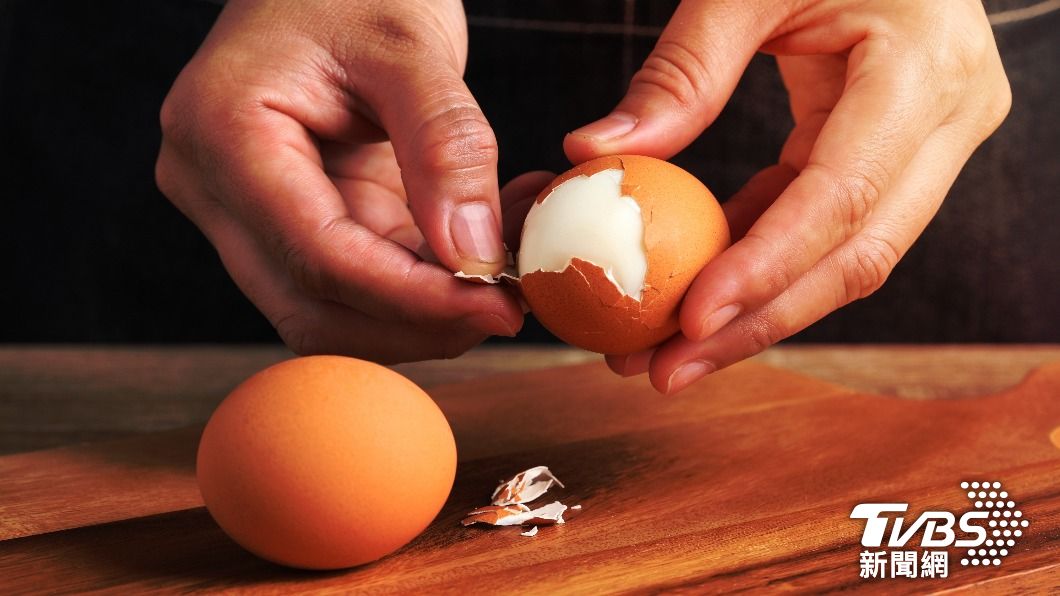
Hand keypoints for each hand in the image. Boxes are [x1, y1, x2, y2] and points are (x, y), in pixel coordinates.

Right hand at [156, 0, 522, 362]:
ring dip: (423, 315)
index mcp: (223, 134)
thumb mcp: (409, 45)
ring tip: (504, 270)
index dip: (412, 297)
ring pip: (331, 313)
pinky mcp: (290, 225)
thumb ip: (445, 144)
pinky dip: (422, 288)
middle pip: (313, 306)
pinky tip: (478, 252)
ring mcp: (248, 215)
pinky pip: (355, 285)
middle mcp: (215, 188)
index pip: (317, 257)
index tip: (496, 302)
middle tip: (509, 305)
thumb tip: (472, 255)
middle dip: (418, 322)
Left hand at [564, 0, 1010, 392]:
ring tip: (669, 355)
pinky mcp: (897, 156)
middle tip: (666, 371)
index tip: (690, 320)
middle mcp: (948, 119)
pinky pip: (829, 228)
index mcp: (922, 69)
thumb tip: (592, 156)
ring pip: (848, 259)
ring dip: (756, 312)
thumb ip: (681, 70)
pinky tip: (699, 298)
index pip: (842, 196)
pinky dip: (763, 264)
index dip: (767, 267)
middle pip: (857, 255)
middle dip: (758, 323)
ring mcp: (933, 144)